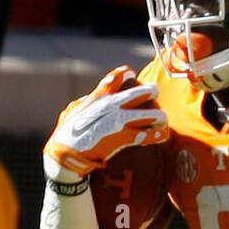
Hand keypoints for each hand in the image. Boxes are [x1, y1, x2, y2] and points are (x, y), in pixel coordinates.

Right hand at [44, 67, 168, 179]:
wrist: (67, 154)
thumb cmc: (66, 134)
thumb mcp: (72, 111)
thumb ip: (85, 103)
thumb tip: (88, 100)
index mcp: (99, 96)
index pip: (117, 77)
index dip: (126, 73)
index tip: (131, 73)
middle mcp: (113, 105)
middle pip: (143, 92)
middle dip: (151, 92)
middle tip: (154, 94)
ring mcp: (121, 121)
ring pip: (152, 114)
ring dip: (159, 117)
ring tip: (161, 120)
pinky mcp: (126, 137)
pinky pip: (150, 135)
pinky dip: (157, 135)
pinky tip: (161, 135)